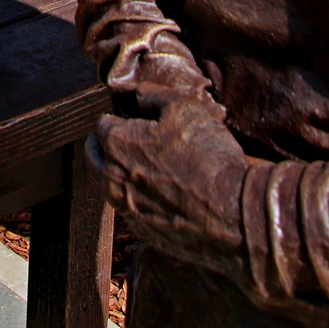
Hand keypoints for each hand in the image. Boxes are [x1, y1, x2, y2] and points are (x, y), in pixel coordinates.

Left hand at [88, 91, 248, 275]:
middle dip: (104, 145)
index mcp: (116, 145)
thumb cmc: (208, 156)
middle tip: (125, 139)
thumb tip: (137, 95)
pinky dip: (139, 198)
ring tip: (146, 165)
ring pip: (111, 185)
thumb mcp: (184, 108)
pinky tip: (164, 193)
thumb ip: (153, 96)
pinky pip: (131, 209)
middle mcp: (112, 180)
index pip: (102, 125)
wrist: (233, 214)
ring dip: (119, 172)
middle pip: (94, 156)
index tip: (132, 118)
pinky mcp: (142, 232)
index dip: (118, 117)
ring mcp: (126, 210)